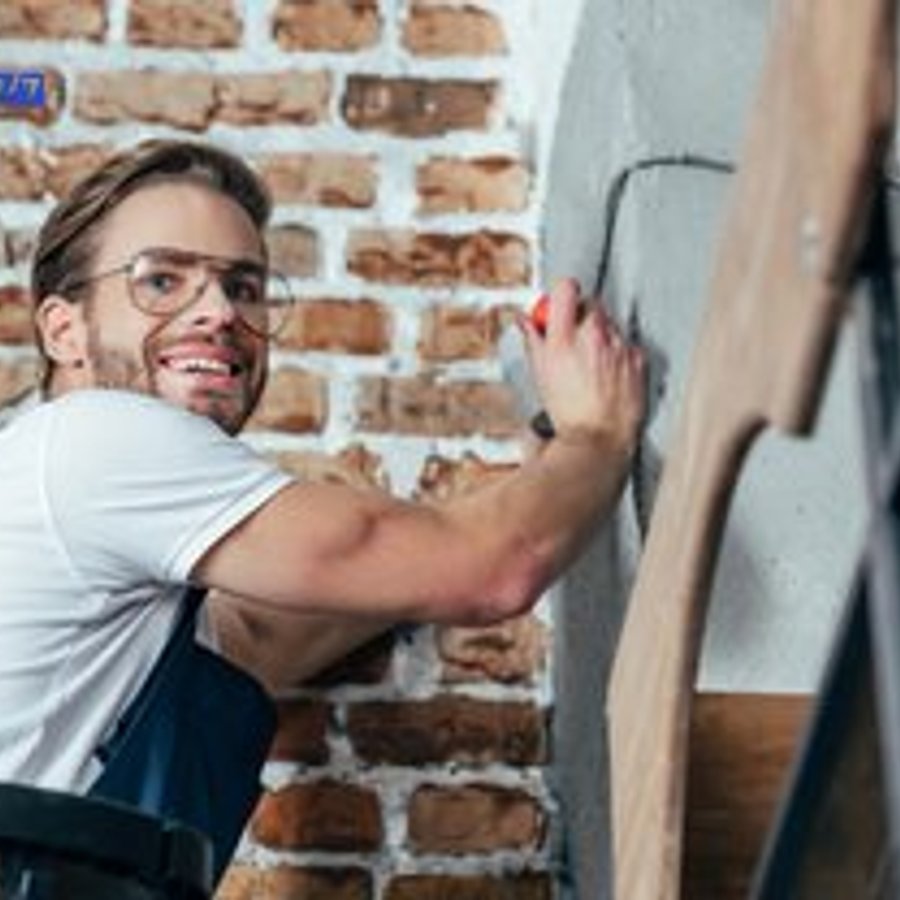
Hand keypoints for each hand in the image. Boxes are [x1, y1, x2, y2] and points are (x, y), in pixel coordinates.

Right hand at [519, 278, 645, 453]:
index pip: (566, 288)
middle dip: (580, 318)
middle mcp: (595, 336)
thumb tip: (528, 323)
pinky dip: (618, 355)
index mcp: (565, 336)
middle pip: (590, 304)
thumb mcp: (539, 373)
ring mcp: (619, 346)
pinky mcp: (637, 358)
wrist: (598, 439)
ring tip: (589, 366)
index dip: (561, 295)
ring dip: (599, 338)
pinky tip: (606, 375)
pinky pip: (626, 345)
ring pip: (609, 326)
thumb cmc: (569, 413)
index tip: (558, 306)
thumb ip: (533, 339)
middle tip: (570, 340)